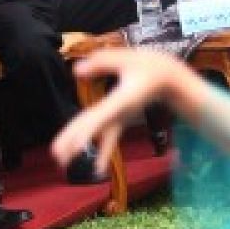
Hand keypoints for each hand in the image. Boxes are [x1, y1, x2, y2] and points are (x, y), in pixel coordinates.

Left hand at [51, 48, 182, 171]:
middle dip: (75, 142)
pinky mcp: (121, 119)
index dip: (88, 131)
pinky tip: (98, 170)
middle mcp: (120, 113)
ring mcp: (121, 118)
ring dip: (81, 146)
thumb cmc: (151, 66)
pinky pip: (109, 137)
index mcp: (121, 99)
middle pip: (94, 128)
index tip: (75, 146)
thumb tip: (76, 70)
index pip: (101, 116)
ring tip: (62, 162)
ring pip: (99, 134)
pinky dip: (103, 152)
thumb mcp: (127, 58)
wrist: (172, 79)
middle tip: (57, 158)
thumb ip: (102, 62)